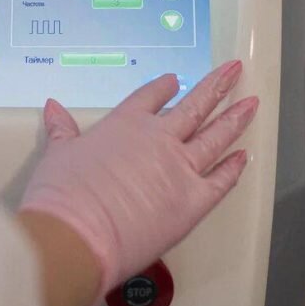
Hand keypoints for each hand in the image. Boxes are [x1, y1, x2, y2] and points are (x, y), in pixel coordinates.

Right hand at [20, 61, 257, 301]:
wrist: (77, 234)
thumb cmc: (62, 195)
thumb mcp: (57, 155)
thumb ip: (62, 131)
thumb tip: (53, 107)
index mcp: (125, 124)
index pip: (151, 97)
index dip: (164, 87)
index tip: (175, 80)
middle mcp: (159, 139)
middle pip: (194, 106)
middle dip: (216, 86)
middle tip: (234, 71)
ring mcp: (181, 168)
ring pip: (215, 136)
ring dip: (235, 118)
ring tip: (251, 103)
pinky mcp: (194, 201)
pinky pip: (221, 180)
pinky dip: (234, 167)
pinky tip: (245, 156)